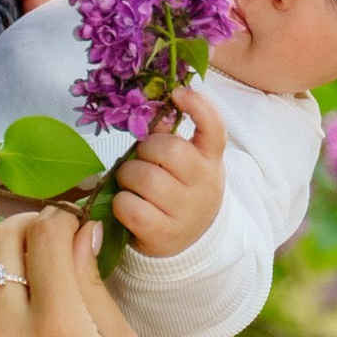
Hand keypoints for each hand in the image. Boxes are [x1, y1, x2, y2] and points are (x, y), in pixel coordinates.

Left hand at [0, 209, 155, 336]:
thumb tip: (80, 235)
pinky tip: (16, 316)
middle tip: (49, 240)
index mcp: (57, 330)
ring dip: (0, 262)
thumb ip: (94, 288)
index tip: (77, 228)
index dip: (63, 220)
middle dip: (23, 227)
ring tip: (32, 276)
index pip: (44, 236)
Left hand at [113, 84, 225, 258]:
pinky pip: (130, 207)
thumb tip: (151, 108)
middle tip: (142, 160)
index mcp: (210, 160)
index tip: (178, 94)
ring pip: (145, 178)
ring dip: (128, 176)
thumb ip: (167, 136)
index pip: (214, 128)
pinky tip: (129, 205)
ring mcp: (186, 211)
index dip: (198, 106)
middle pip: (169, 151)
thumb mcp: (185, 163)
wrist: (189, 241)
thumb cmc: (180, 191)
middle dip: (145, 150)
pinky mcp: (163, 233)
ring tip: (132, 184)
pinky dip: (121, 203)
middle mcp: (204, 184)